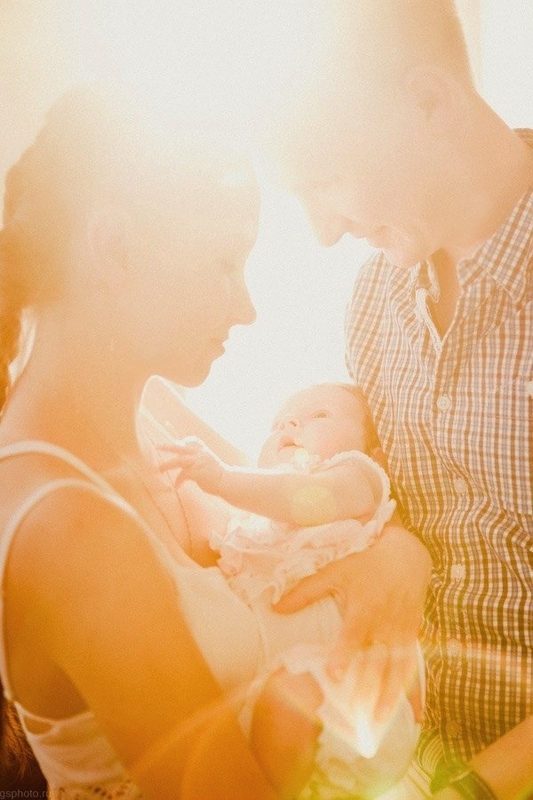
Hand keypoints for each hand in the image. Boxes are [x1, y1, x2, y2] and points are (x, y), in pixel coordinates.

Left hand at [157, 437, 224, 494]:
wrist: (229, 482)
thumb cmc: (222, 477)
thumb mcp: (211, 464)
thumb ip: (201, 462)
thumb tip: (190, 468)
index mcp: (205, 451)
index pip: (193, 441)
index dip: (183, 442)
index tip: (176, 443)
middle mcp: (201, 454)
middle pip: (180, 447)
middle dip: (168, 446)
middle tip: (157, 446)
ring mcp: (198, 462)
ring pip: (178, 460)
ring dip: (167, 464)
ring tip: (160, 469)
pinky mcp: (196, 472)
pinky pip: (182, 475)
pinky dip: (178, 481)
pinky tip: (177, 487)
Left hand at [274, 523, 431, 722]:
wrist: (406, 557)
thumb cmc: (366, 566)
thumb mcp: (335, 572)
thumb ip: (306, 591)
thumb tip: (275, 607)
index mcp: (364, 609)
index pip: (353, 635)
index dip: (343, 655)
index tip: (333, 675)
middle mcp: (385, 625)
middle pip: (376, 661)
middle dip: (367, 689)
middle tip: (356, 716)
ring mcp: (401, 634)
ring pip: (397, 670)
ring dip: (388, 698)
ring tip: (377, 723)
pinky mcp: (413, 639)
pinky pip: (413, 670)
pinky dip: (414, 694)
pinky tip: (414, 716)